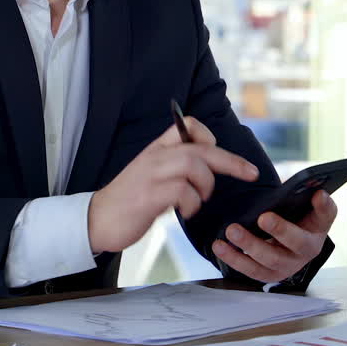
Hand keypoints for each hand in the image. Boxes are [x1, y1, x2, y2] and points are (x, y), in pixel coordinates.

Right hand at [88, 117, 258, 253]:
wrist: (96, 220)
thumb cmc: (128, 200)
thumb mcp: (151, 174)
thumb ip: (174, 166)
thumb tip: (206, 167)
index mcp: (156, 149)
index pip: (188, 125)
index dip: (209, 137)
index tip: (221, 156)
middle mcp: (155, 157)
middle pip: (200, 148)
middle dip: (232, 161)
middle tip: (251, 173)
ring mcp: (150, 175)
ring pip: (193, 165)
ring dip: (206, 185)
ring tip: (199, 200)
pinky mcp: (148, 196)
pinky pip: (182, 191)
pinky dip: (192, 203)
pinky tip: (185, 211)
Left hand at [212, 189, 336, 282]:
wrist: (283, 242)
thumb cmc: (292, 217)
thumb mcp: (299, 204)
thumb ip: (299, 193)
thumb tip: (300, 184)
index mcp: (318, 226)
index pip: (326, 214)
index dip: (324, 205)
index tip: (318, 193)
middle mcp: (308, 249)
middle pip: (297, 242)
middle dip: (280, 229)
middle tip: (263, 217)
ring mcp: (289, 265)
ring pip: (270, 259)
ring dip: (250, 245)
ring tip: (231, 230)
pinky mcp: (270, 276)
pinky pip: (251, 270)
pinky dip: (234, 258)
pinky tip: (220, 246)